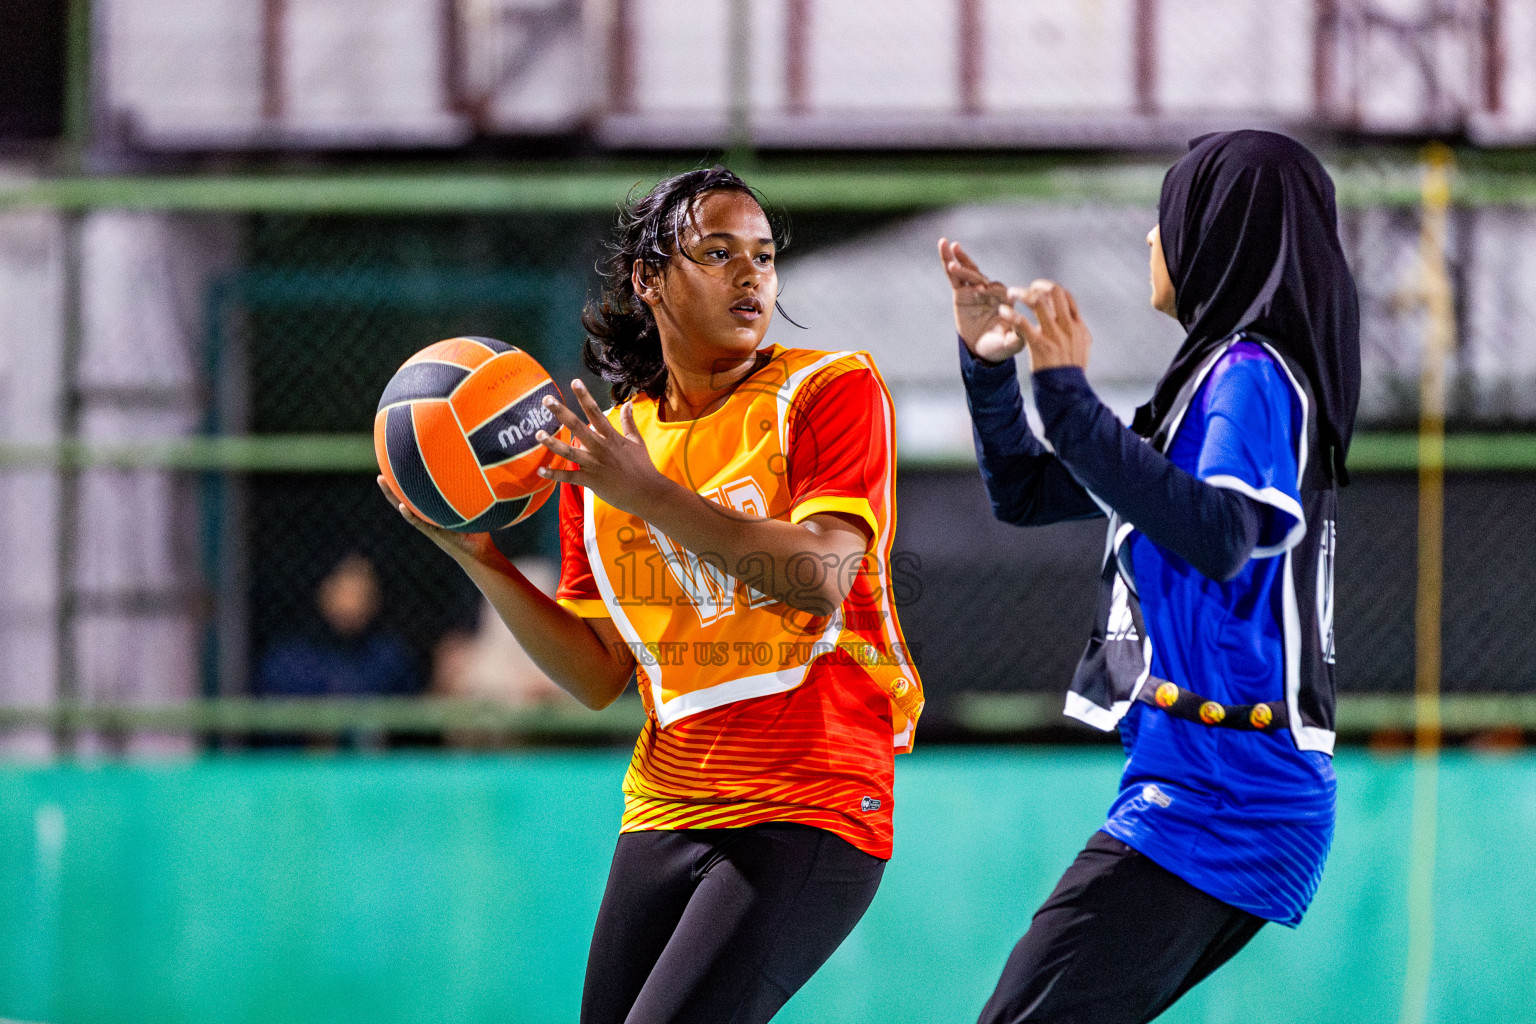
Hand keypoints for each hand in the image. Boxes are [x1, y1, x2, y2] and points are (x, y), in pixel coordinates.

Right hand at [376, 476, 500, 566]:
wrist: (480, 555)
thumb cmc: (479, 533)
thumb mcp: (474, 510)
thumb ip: (473, 496)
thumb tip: (486, 473)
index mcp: (433, 514)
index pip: (416, 497)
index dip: (406, 485)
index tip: (396, 468)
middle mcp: (427, 519)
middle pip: (404, 500)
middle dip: (392, 488)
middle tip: (380, 473)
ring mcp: (428, 526)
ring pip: (406, 510)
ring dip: (393, 497)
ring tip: (382, 481)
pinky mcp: (434, 534)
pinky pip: (419, 524)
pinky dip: (410, 516)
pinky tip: (402, 507)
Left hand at [535, 378, 673, 518]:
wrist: (647, 492)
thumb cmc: (643, 467)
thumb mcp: (637, 441)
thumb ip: (629, 422)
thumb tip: (628, 403)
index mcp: (611, 437)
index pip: (596, 412)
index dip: (584, 397)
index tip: (574, 383)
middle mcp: (600, 448)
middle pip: (577, 427)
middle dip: (561, 412)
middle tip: (546, 400)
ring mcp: (594, 465)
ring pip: (569, 452)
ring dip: (552, 443)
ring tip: (538, 434)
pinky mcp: (590, 481)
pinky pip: (568, 478)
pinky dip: (554, 475)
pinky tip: (540, 471)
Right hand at [938, 238, 1026, 363]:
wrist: (982, 350)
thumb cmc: (999, 346)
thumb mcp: (1011, 344)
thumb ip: (1017, 338)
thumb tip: (1020, 328)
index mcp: (1005, 299)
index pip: (999, 289)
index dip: (991, 289)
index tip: (982, 291)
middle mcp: (991, 291)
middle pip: (980, 275)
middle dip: (969, 267)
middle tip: (958, 263)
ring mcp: (975, 290)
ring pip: (967, 271)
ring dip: (959, 259)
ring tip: (949, 246)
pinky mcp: (961, 292)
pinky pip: (954, 275)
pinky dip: (949, 260)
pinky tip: (944, 244)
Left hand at [999, 279, 1093, 371]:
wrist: (1068, 392)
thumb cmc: (1071, 372)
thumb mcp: (1082, 348)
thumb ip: (1077, 332)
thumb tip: (1073, 319)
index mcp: (1077, 326)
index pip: (1066, 296)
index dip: (1051, 288)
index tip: (1038, 290)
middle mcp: (1067, 326)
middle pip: (1054, 292)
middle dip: (1037, 285)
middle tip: (1024, 290)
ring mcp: (1054, 335)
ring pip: (1038, 302)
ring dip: (1022, 293)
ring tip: (1011, 293)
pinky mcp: (1040, 346)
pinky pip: (1023, 323)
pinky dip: (1011, 314)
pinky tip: (1003, 311)